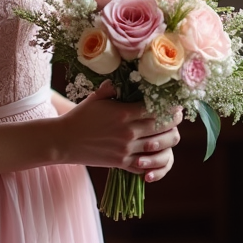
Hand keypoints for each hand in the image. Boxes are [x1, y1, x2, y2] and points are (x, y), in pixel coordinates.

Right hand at [56, 81, 182, 181]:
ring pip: (159, 147)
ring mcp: (126, 150)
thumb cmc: (80, 116)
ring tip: (171, 133)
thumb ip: (113, 87)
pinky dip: (156, 160)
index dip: (170, 107)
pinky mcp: (122, 164)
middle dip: (174, 122)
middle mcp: (128, 133)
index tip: (175, 103)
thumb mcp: (97, 97)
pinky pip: (147, 165)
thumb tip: (124, 77)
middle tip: (178, 116)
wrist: (64, 140)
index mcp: (124, 113)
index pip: (157, 109)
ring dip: (169, 140)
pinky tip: (159, 152)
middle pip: (163, 128)